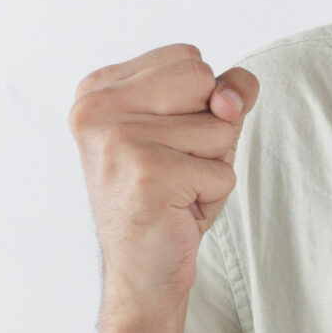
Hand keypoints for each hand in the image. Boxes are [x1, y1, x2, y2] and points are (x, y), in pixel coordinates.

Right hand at [69, 44, 257, 316]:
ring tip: (175, 191)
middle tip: (175, 168)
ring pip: (220, 128)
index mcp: (97, 89)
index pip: (190, 58)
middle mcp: (96, 108)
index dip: (199, 103)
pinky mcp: (146, 174)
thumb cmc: (169, 197)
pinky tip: (177, 211)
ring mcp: (117, 140)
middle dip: (210, 129)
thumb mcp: (197, 130)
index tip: (164, 143)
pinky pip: (223, 171)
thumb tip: (235, 94)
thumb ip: (223, 93)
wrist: (140, 274)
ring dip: (213, 166)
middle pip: (204, 80)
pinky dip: (213, 197)